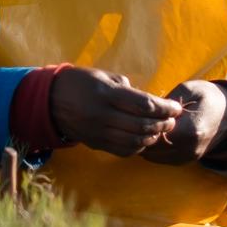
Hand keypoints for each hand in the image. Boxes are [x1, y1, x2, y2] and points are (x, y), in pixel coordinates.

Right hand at [48, 67, 181, 157]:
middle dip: (163, 124)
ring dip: (153, 137)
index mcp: (107, 93)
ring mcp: (99, 132)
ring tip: (161, 130)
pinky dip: (138, 147)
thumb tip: (150, 102)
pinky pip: (123, 150)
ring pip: (135, 141)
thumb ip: (127, 89)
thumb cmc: (80, 82)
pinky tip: (145, 140)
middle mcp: (103, 115)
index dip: (165, 108)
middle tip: (172, 120)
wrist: (50, 100)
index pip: (144, 105)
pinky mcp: (96, 144)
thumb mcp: (104, 76)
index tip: (176, 107)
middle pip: (142, 125)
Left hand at [140, 81, 226, 165]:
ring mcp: (188, 157)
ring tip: (139, 127)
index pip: (154, 132)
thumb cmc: (208, 97)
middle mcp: (189, 148)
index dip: (141, 123)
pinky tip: (150, 135)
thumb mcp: (188, 89)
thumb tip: (145, 110)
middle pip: (151, 147)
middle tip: (132, 120)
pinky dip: (152, 149)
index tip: (136, 111)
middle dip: (139, 134)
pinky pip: (161, 159)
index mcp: (190, 130)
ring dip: (144, 143)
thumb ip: (166, 102)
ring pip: (153, 156)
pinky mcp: (186, 161)